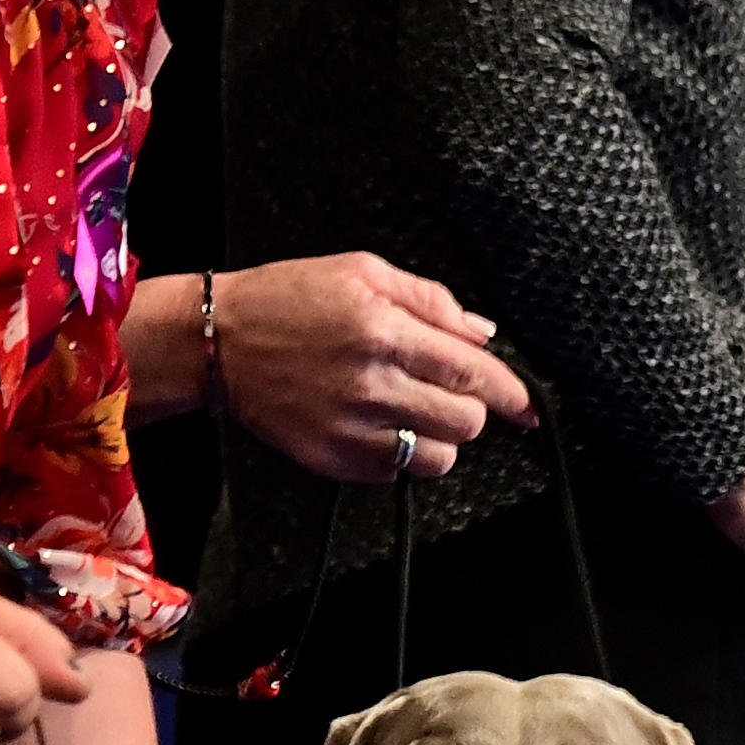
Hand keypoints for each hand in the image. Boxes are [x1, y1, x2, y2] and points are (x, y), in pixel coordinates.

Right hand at [190, 254, 530, 475]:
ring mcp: (350, 428)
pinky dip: (401, 455)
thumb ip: (431, 301)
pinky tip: (379, 424)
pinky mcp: (331, 459)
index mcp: (384, 330)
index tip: (527, 406)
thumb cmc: (289, 297)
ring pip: (437, 458)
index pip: (473, 372)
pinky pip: (395, 474)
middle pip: (465, 422)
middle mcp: (371, 384)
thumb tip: (483, 334)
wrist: (217, 342)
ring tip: (415, 411)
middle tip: (449, 392)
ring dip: (440, 438)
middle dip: (470, 408)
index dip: (511, 393)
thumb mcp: (363, 271)